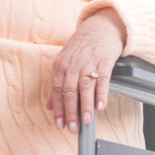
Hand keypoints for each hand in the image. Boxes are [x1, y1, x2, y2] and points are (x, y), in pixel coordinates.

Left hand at [48, 8, 125, 132]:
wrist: (100, 26)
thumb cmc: (82, 47)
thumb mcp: (65, 62)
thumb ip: (58, 85)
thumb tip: (50, 106)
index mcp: (60, 66)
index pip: (57, 91)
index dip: (58, 109)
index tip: (59, 124)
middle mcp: (72, 65)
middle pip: (69, 91)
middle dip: (70, 112)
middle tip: (72, 128)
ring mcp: (88, 63)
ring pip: (84, 88)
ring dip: (85, 106)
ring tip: (86, 121)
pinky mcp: (104, 61)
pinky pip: (102, 80)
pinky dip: (101, 94)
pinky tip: (101, 106)